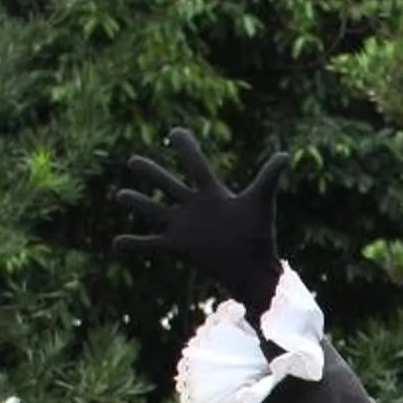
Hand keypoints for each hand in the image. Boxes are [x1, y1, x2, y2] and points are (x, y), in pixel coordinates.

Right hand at [110, 128, 290, 312]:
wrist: (253, 270)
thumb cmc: (259, 236)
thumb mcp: (261, 202)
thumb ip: (268, 177)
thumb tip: (285, 154)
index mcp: (211, 193)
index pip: (195, 165)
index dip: (185, 147)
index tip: (175, 132)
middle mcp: (194, 207)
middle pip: (167, 184)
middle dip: (151, 173)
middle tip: (133, 161)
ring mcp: (184, 227)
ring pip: (154, 211)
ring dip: (137, 203)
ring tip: (120, 195)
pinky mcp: (179, 248)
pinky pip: (151, 245)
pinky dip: (134, 245)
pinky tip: (116, 243)